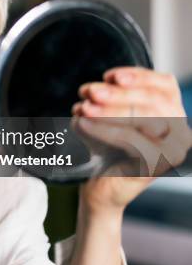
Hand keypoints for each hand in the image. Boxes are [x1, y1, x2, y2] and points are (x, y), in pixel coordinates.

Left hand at [72, 66, 191, 213]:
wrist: (99, 188)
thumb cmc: (104, 147)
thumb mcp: (108, 115)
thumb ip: (109, 98)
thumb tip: (92, 91)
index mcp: (174, 114)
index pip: (165, 85)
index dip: (138, 76)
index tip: (109, 76)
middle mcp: (181, 132)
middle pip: (155, 101)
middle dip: (118, 94)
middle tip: (89, 91)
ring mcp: (173, 151)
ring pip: (147, 119)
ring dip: (110, 110)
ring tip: (83, 108)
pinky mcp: (158, 166)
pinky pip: (132, 140)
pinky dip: (105, 129)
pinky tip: (83, 124)